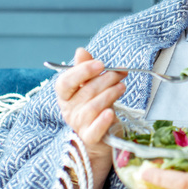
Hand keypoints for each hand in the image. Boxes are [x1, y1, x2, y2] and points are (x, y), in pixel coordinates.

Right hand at [54, 47, 125, 164]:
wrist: (100, 135)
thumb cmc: (94, 105)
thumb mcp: (89, 85)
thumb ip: (85, 68)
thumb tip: (80, 51)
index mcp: (65, 95)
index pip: (65, 82)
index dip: (82, 71)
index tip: (100, 64)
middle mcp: (69, 110)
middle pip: (85, 92)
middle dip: (106, 79)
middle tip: (120, 73)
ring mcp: (78, 124)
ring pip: (93, 107)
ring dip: (110, 94)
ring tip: (122, 87)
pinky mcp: (90, 137)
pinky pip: (95, 129)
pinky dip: (103, 121)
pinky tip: (111, 113)